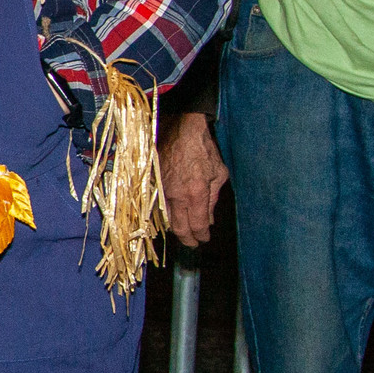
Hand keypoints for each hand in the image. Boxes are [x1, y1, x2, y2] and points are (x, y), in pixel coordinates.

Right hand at [160, 110, 228, 246]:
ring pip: (167, 219)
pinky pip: (159, 206)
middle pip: (179, 228)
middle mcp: (177, 196)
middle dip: (187, 239)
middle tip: (193, 243)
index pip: (198, 225)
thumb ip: (213, 199)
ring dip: (176, 228)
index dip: (201, 236)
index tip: (204, 239)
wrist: (180, 129)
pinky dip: (166, 215)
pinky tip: (172, 217)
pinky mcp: (154, 184)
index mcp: (196, 194)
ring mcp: (163, 191)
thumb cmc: (203, 149)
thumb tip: (210, 218)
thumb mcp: (218, 174)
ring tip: (184, 232)